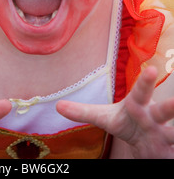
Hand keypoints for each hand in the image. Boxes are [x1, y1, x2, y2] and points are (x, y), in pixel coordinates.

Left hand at [56, 66, 173, 158]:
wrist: (148, 143)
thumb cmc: (127, 123)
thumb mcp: (105, 118)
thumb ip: (83, 112)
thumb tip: (58, 106)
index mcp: (138, 106)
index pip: (140, 92)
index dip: (145, 82)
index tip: (151, 69)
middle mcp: (155, 118)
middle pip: (163, 112)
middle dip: (170, 106)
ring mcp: (165, 135)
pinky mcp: (171, 150)